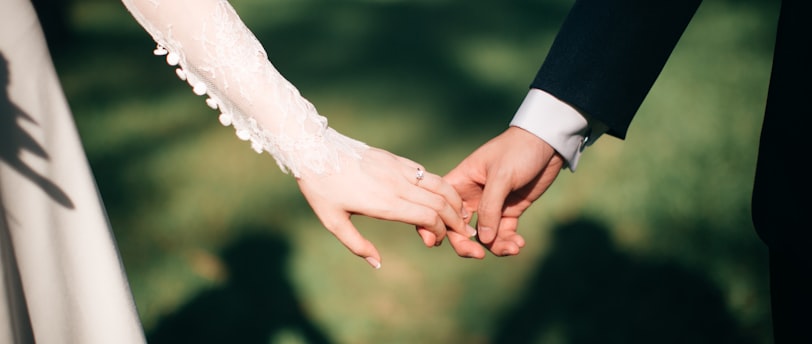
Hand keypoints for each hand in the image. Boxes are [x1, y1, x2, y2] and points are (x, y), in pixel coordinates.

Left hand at [296, 147, 475, 268]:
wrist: (314, 149)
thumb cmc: (321, 188)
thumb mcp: (333, 222)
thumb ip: (357, 245)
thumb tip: (377, 264)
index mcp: (384, 203)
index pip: (428, 217)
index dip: (440, 231)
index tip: (435, 241)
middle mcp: (396, 185)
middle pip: (440, 202)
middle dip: (455, 220)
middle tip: (461, 232)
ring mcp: (398, 169)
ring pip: (439, 184)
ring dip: (454, 200)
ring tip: (461, 214)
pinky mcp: (395, 159)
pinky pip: (425, 173)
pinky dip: (440, 186)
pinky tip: (442, 195)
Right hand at [444, 126, 563, 256]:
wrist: (548, 143)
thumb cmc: (518, 150)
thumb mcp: (501, 176)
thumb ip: (490, 207)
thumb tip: (483, 240)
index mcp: (460, 182)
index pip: (441, 207)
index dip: (437, 225)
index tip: (440, 242)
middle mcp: (472, 196)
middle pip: (459, 228)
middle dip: (466, 244)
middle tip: (478, 255)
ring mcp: (491, 205)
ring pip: (484, 235)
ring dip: (495, 246)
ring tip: (513, 248)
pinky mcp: (510, 210)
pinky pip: (504, 233)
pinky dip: (509, 241)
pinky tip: (519, 244)